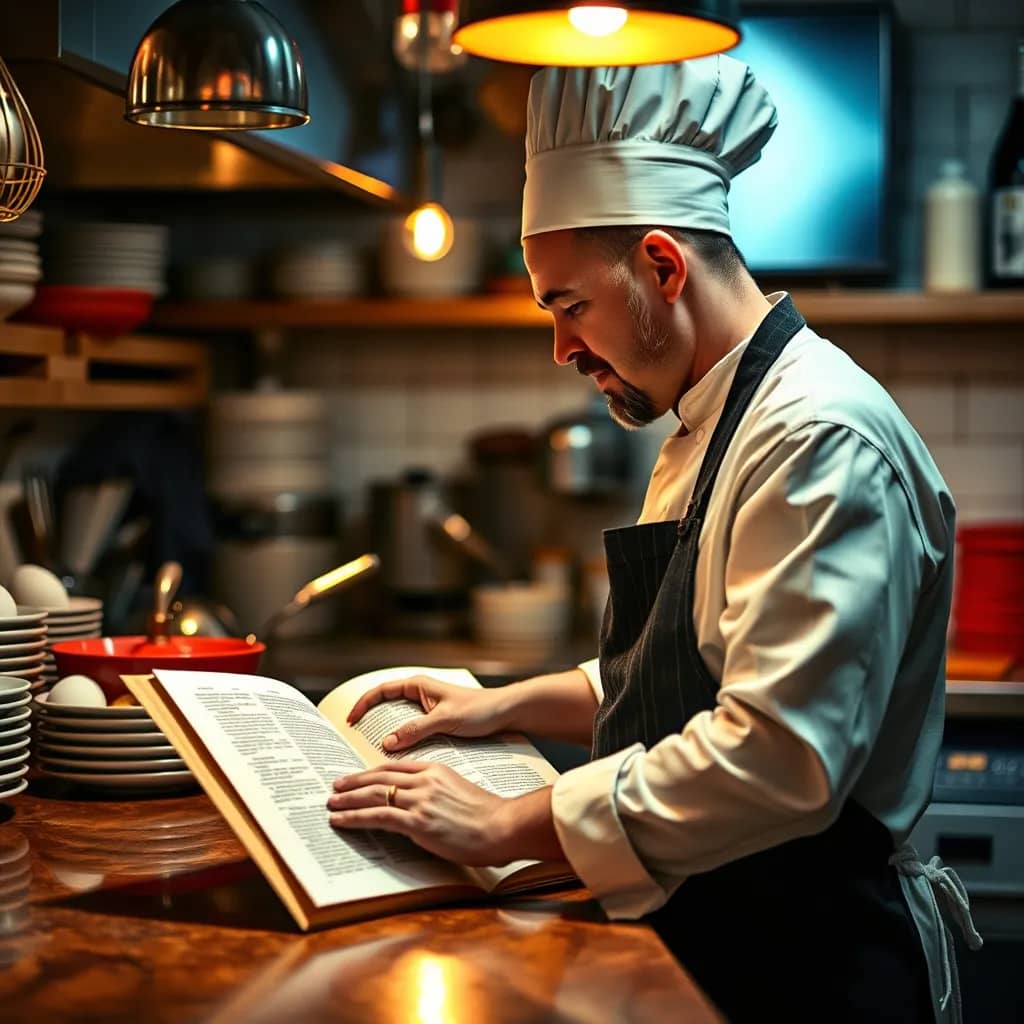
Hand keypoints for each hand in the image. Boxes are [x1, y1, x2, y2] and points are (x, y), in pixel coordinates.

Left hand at [327, 761, 515, 865]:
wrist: (502, 826)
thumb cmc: (487, 814)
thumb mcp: (459, 791)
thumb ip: (436, 791)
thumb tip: (418, 804)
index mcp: (435, 770)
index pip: (394, 767)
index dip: (371, 772)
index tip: (357, 777)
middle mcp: (424, 780)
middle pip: (379, 777)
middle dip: (354, 782)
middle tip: (336, 787)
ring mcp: (420, 800)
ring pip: (374, 794)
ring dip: (348, 799)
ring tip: (331, 803)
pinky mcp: (417, 821)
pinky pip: (378, 816)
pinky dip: (354, 817)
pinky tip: (341, 820)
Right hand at [346, 675, 507, 751]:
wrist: (506, 713)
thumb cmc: (480, 709)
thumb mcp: (445, 719)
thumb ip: (416, 730)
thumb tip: (387, 743)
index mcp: (418, 685)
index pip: (380, 690)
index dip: (362, 704)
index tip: (350, 721)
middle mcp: (420, 695)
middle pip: (385, 707)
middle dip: (370, 723)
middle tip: (355, 744)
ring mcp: (426, 710)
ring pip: (397, 722)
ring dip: (386, 735)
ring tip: (372, 755)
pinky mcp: (435, 723)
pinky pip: (411, 732)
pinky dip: (401, 743)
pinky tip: (398, 760)